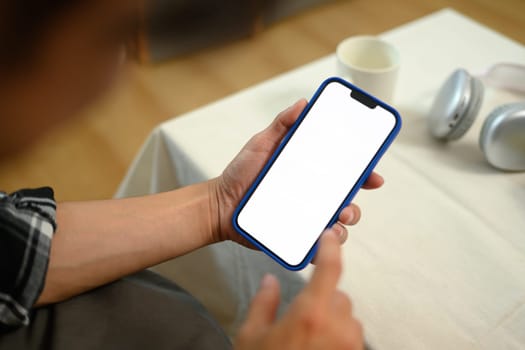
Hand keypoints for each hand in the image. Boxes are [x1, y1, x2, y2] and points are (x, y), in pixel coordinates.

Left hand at [210, 99, 383, 246]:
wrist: (220, 205)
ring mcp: (305, 217)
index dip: (362, 174)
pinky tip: (320, 240)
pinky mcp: (294, 236)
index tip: (373, 175)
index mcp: (309, 172)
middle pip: (345, 200)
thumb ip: (282, 124)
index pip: (342, 172)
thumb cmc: (241, 173)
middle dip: (355, 204)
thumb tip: (304, 103)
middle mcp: (311, 195)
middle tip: (348, 203)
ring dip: (342, 225)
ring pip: (336, 225)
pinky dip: (323, 245)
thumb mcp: (261, 143)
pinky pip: (316, 244)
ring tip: (335, 221)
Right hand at [235, 229, 363, 349]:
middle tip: (301, 317)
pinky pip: (352, 338)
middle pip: (339, 295)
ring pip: (348, 317)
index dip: (330, 248)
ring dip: (333, 320)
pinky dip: (339, 338)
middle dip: (323, 299)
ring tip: (309, 342)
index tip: (328, 237)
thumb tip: (271, 281)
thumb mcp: (251, 336)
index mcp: (310, 314)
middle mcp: (338, 327)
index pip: (329, 269)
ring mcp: (351, 346)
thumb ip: (264, 303)